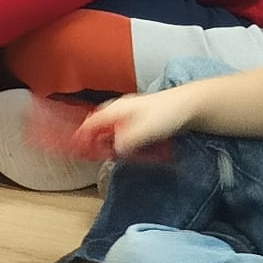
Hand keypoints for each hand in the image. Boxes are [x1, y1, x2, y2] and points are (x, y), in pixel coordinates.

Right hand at [73, 83, 196, 160]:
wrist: (187, 105)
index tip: (75, 148)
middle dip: (94, 141)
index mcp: (116, 109)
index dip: (81, 135)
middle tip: (94, 156)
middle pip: (98, 126)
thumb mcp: (147, 130)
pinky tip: (130, 151)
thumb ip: (129, 140)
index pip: (91, 122)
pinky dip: (122, 143)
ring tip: (114, 156)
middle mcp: (118, 110)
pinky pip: (122, 133)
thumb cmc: (166, 114)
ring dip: (110, 144)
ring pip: (110, 130)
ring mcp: (128, 115)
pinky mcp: (137, 121)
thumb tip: (114, 150)